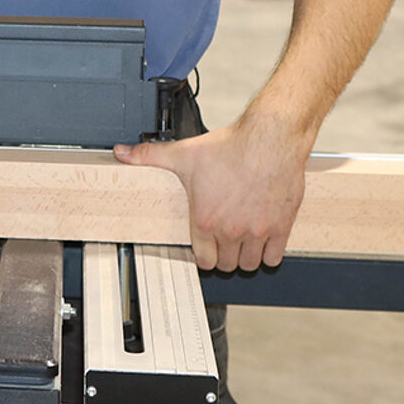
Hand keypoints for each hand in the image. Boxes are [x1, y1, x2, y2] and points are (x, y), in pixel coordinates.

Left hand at [113, 116, 311, 271]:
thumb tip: (122, 153)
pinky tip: (263, 240)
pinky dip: (269, 253)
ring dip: (245, 257)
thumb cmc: (230, 147)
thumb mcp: (183, 153)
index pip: (203, 260)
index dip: (203, 256)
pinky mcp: (281, 227)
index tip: (206, 248)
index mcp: (206, 219)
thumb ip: (149, 156)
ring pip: (250, 263)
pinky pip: (275, 256)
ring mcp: (258, 231)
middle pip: (226, 264)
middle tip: (223, 241)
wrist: (269, 139)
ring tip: (241, 242)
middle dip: (223, 256)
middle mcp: (231, 230)